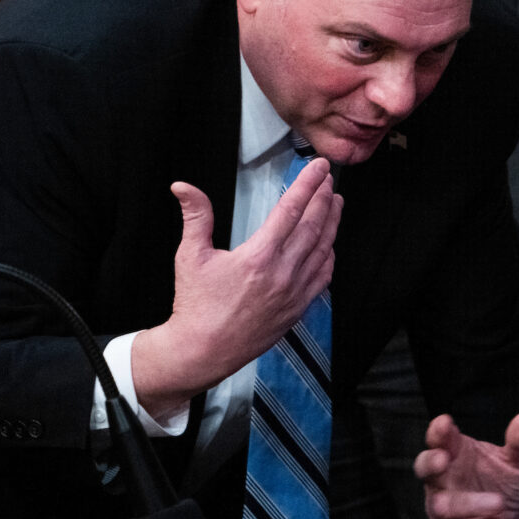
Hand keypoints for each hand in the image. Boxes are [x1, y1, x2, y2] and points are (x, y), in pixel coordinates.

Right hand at [132, 163, 340, 421]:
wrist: (203, 350)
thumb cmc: (196, 305)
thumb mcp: (190, 256)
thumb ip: (196, 216)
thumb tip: (183, 186)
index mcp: (259, 257)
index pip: (290, 210)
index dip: (307, 184)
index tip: (318, 167)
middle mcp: (282, 273)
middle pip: (313, 226)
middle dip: (323, 197)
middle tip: (328, 178)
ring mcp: (294, 293)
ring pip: (323, 249)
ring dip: (331, 223)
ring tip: (335, 202)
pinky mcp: (298, 309)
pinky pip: (323, 277)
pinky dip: (329, 255)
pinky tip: (330, 243)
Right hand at [415, 412, 518, 518]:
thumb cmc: (508, 483)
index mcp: (456, 452)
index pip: (440, 438)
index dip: (438, 431)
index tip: (445, 423)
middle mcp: (443, 477)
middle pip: (423, 466)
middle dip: (430, 462)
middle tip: (444, 459)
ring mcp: (440, 505)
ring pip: (441, 505)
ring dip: (471, 504)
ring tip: (499, 503)